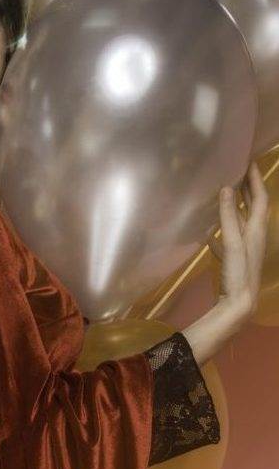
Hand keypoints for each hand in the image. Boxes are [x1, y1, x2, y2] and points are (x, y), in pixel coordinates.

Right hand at [213, 161, 268, 318]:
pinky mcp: (234, 260)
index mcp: (257, 230)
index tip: (249, 161)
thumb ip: (229, 217)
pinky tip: (208, 233)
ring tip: (225, 194)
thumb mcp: (233, 243)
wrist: (240, 306)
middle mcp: (254, 236)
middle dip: (248, 190)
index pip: (260, 198)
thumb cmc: (238, 273)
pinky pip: (229, 239)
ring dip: (236, 207)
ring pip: (242, 222)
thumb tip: (227, 188)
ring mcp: (245, 248)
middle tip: (237, 172)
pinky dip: (222, 230)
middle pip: (254, 208)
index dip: (256, 180)